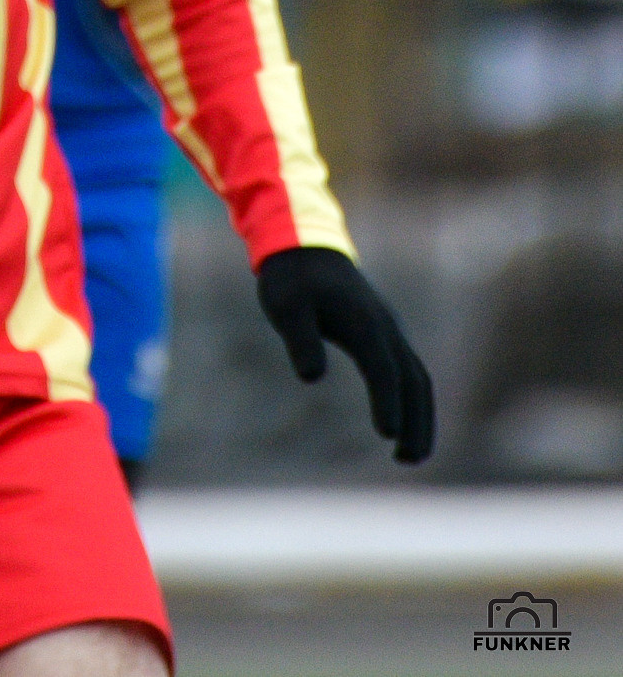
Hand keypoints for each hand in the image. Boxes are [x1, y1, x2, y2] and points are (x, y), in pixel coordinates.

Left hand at [255, 246, 434, 463]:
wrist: (304, 245)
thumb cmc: (291, 279)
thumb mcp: (285, 306)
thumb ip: (299, 340)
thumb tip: (311, 377)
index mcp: (364, 322)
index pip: (382, 369)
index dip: (387, 402)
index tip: (387, 436)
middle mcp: (386, 327)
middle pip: (414, 380)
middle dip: (417, 422)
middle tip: (408, 460)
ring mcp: (390, 330)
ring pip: (418, 379)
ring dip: (420, 418)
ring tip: (409, 457)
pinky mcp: (386, 334)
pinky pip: (411, 372)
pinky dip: (413, 401)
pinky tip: (401, 424)